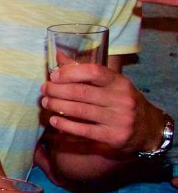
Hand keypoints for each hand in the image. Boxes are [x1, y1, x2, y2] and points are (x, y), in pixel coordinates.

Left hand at [42, 63, 166, 153]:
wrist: (148, 129)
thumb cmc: (121, 101)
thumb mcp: (111, 84)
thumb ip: (84, 71)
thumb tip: (58, 56)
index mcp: (120, 82)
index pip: (93, 72)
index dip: (70, 72)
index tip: (54, 76)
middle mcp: (121, 99)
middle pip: (81, 92)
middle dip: (57, 90)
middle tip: (44, 90)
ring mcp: (119, 119)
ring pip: (80, 111)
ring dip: (57, 106)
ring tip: (45, 103)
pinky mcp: (114, 136)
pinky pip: (84, 130)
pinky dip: (65, 125)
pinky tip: (54, 120)